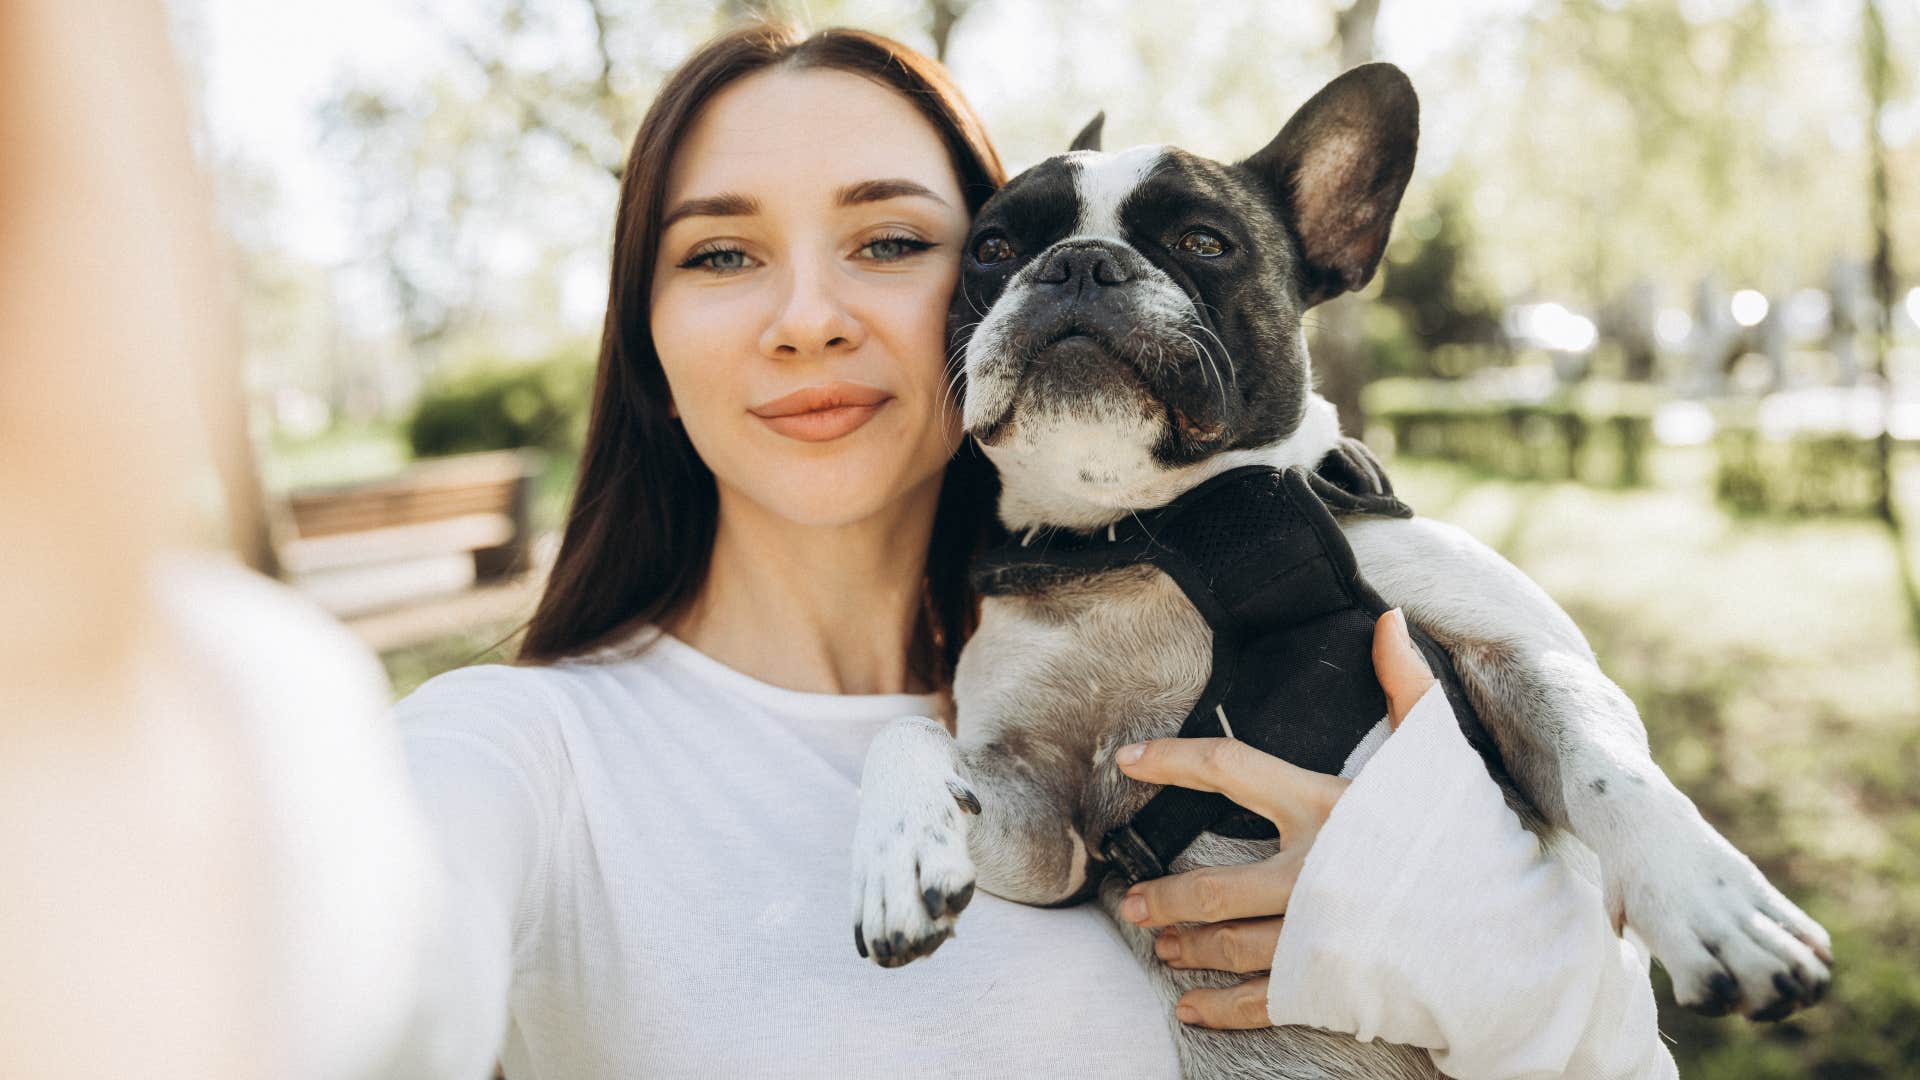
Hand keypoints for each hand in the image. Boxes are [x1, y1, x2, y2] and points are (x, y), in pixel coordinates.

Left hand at [1112, 608, 1437, 1028]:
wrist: (1519, 939)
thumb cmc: (1475, 839)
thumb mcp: (1441, 754)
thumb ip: (1408, 686)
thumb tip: (1390, 617)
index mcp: (1325, 808)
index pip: (1228, 768)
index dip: (1172, 760)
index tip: (1129, 760)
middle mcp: (1309, 874)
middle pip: (1210, 885)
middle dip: (1165, 897)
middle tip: (1129, 901)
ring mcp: (1313, 936)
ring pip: (1227, 943)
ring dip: (1185, 945)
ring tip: (1159, 945)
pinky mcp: (1327, 986)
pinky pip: (1257, 1000)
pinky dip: (1218, 1007)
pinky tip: (1190, 1006)